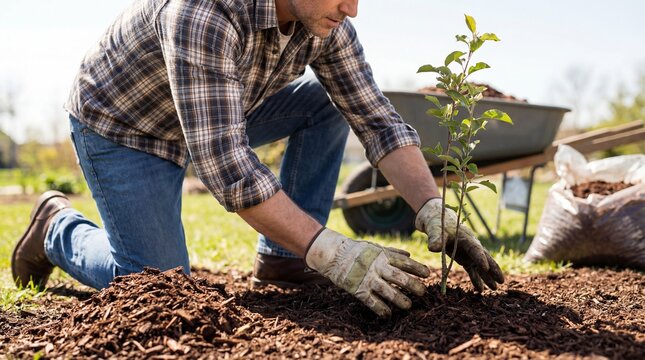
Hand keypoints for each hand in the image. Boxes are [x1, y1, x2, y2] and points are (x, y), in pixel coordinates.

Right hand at [305, 228, 429, 317]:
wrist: (334, 255)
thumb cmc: (357, 251)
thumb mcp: (375, 247)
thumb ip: (392, 252)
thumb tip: (409, 255)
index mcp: (382, 255)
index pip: (403, 262)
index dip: (417, 268)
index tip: (428, 274)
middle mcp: (377, 267)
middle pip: (399, 277)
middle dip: (412, 285)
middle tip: (423, 292)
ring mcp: (367, 279)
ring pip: (387, 291)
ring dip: (400, 299)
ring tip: (409, 306)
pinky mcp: (358, 290)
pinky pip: (372, 302)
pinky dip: (381, 309)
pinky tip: (388, 314)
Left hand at [415, 198, 503, 291]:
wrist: (438, 219)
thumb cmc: (438, 223)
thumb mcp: (435, 229)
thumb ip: (435, 238)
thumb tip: (433, 248)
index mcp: (466, 238)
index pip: (475, 249)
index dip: (480, 258)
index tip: (485, 268)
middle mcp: (471, 246)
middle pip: (485, 257)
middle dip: (493, 269)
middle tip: (501, 280)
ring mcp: (468, 252)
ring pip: (480, 266)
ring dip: (487, 276)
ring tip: (495, 288)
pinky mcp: (464, 257)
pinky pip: (472, 269)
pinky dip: (476, 279)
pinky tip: (480, 290)